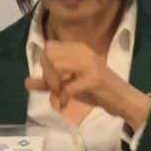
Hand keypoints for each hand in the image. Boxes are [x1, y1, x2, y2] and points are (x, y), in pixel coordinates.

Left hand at [25, 40, 150, 128]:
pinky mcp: (94, 78)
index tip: (50, 80)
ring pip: (56, 65)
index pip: (49, 46)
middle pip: (49, 53)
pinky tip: (65, 103)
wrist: (124, 101)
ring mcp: (89, 64)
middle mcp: (83, 51)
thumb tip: (27, 82)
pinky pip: (68, 86)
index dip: (45, 64)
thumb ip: (49, 82)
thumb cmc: (97, 91)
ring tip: (60, 95)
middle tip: (55, 89)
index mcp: (78, 49)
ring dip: (53, 83)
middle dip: (47, 73)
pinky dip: (62, 96)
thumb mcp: (70, 84)